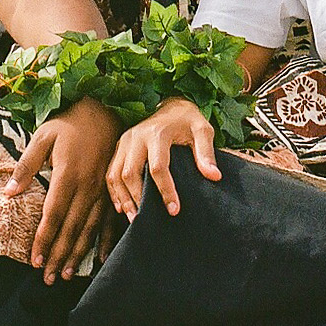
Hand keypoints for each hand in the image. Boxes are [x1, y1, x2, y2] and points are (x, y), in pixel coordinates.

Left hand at [4, 96, 119, 282]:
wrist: (105, 110)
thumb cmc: (69, 124)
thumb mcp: (43, 136)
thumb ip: (26, 165)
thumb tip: (9, 193)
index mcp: (68, 175)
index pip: (53, 215)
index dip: (43, 239)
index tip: (34, 260)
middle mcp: (87, 187)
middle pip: (71, 228)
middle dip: (58, 255)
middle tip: (47, 278)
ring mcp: (103, 190)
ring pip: (89, 228)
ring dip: (77, 253)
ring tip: (65, 274)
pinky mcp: (113, 190)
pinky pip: (109, 220)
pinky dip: (105, 241)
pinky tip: (99, 259)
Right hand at [105, 96, 220, 219]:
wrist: (172, 105)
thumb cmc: (188, 121)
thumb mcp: (202, 130)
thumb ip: (206, 152)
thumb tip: (214, 176)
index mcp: (157, 133)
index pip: (158, 167)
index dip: (165, 190)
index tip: (174, 209)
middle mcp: (137, 137)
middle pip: (130, 173)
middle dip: (138, 198)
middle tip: (147, 219)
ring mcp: (125, 141)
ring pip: (116, 174)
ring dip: (123, 198)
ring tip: (134, 218)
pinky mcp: (120, 147)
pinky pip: (111, 172)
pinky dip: (114, 192)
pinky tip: (122, 207)